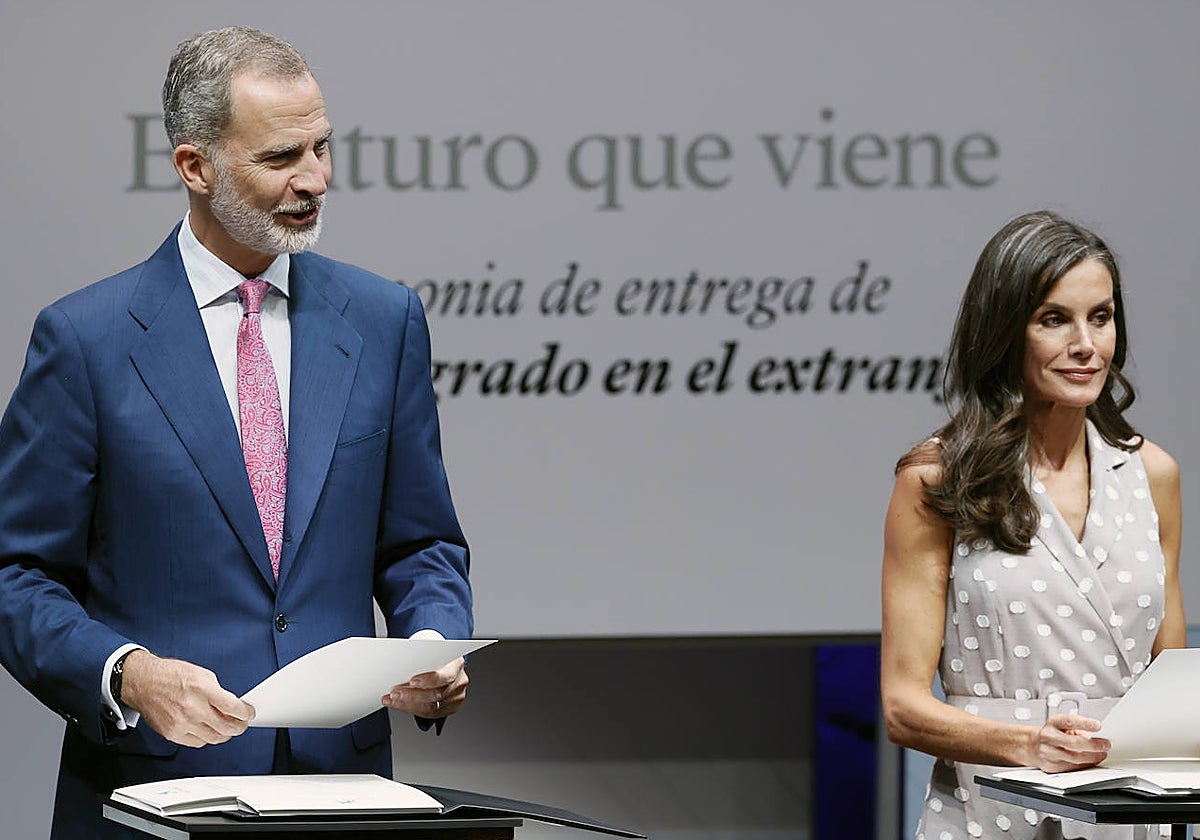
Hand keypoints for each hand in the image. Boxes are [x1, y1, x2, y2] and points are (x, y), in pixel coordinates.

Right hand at [120, 650, 254, 747]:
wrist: (143, 682)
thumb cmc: (171, 675)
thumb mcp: (202, 674)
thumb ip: (218, 692)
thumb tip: (231, 706)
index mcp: (202, 690)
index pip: (233, 708)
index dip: (246, 713)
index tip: (249, 713)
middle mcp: (192, 708)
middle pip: (226, 727)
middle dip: (239, 727)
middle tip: (242, 724)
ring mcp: (181, 723)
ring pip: (213, 738)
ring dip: (225, 734)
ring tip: (228, 728)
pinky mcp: (172, 734)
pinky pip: (197, 742)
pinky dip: (207, 738)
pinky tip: (209, 731)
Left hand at [381, 657, 466, 718]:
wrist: (445, 664)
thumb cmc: (436, 657)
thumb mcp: (431, 652)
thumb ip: (421, 658)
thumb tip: (399, 664)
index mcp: (456, 665)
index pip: (446, 675)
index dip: (429, 680)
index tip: (412, 681)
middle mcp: (459, 682)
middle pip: (437, 694)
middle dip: (412, 695)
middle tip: (395, 693)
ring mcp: (455, 697)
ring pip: (431, 707)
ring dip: (408, 704)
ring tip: (393, 700)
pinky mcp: (448, 708)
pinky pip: (428, 714)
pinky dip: (411, 708)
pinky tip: (399, 704)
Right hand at [1030, 714, 1109, 771]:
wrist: (1033, 745)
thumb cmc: (1053, 734)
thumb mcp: (1063, 725)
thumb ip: (1078, 729)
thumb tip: (1098, 738)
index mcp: (1053, 723)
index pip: (1069, 721)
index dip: (1084, 723)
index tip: (1098, 726)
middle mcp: (1048, 736)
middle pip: (1073, 743)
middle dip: (1093, 745)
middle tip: (1106, 745)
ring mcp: (1048, 752)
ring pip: (1074, 758)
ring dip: (1092, 757)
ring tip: (1101, 754)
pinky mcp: (1050, 766)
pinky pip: (1072, 768)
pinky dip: (1085, 765)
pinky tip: (1091, 761)